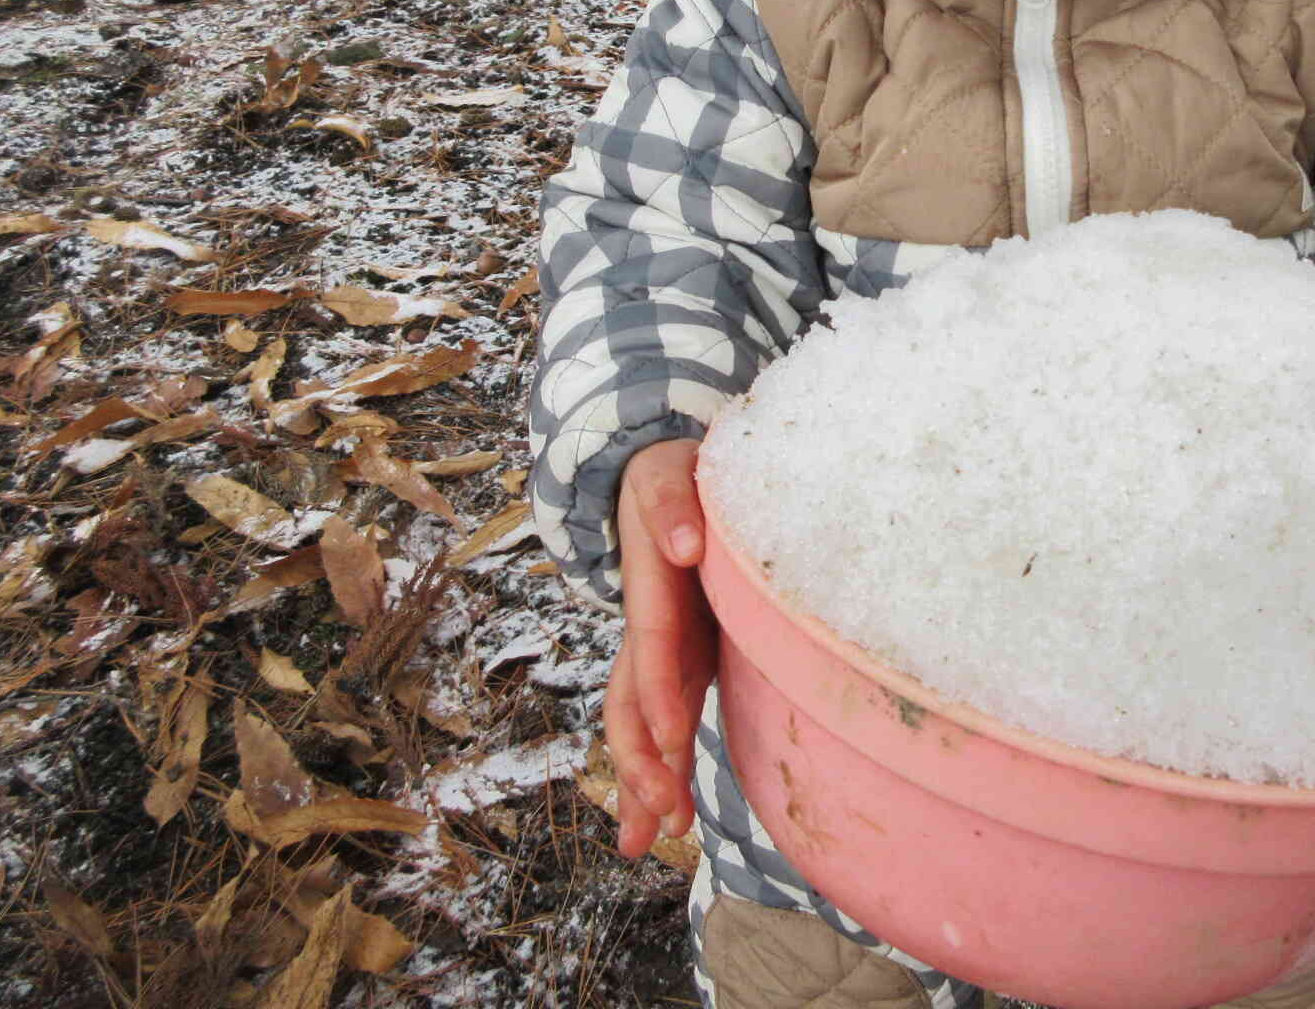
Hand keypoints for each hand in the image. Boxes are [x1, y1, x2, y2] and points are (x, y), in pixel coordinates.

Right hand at [601, 437, 715, 856]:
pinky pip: (664, 722)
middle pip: (632, 704)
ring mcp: (661, 651)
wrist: (658, 474)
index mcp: (653, 591)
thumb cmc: (669, 474)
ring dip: (644, 782)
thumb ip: (670, 504)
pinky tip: (667, 816)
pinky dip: (662, 768)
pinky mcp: (682, 659)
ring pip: (640, 726)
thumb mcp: (665, 474)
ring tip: (649, 840)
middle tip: (661, 816)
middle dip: (642, 762)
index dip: (660, 692)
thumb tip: (682, 543)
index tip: (673, 736)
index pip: (654, 647)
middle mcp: (650, 631)